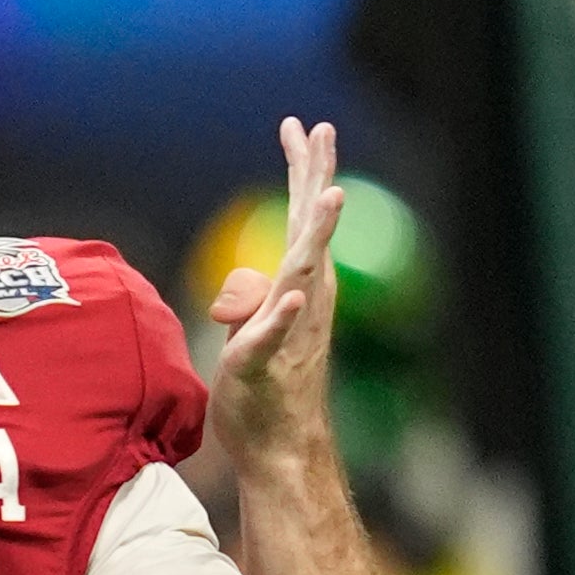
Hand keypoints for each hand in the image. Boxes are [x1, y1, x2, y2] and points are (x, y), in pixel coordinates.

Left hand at [207, 119, 343, 461]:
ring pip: (304, 273)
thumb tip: (241, 286)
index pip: (302, 218)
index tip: (301, 125)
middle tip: (320, 128)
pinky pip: (274, 337)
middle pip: (309, 228)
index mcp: (299, 286)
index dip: (303, 172)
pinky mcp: (266, 365)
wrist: (280, 449)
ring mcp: (291, 331)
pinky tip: (293, 297)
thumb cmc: (266, 386)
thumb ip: (248, 297)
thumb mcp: (249, 329)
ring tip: (333, 197)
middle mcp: (304, 300)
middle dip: (315, 177)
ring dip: (319, 235)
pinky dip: (280, 317)